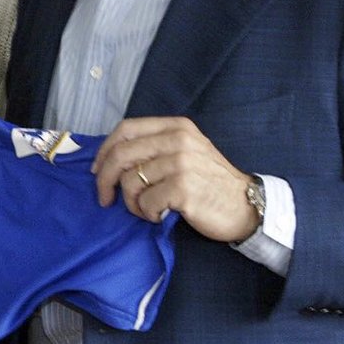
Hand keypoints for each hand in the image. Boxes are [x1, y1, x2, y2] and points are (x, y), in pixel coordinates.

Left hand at [92, 116, 259, 241]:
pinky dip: (147, 214)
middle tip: (105, 199)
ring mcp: (182, 163)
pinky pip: (145, 202)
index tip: (97, 170)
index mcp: (176, 127)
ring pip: (130, 182)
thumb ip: (155, 147)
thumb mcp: (187, 151)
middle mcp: (178, 140)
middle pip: (121, 155)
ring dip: (132, 203)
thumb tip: (110, 157)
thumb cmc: (210, 183)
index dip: (105, 150)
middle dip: (105, 180)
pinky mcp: (183, 188)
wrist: (246, 206)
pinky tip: (161, 216)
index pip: (126, 129)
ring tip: (147, 210)